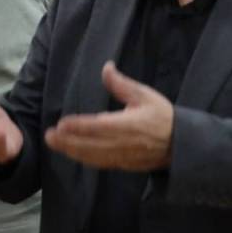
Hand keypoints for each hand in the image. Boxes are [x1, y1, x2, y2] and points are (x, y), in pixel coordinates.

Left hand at [45, 61, 172, 170]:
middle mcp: (122, 144)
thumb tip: (106, 67)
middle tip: (49, 136)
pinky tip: (72, 154)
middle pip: (90, 145)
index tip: (62, 123)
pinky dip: (84, 159)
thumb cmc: (162, 116)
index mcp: (128, 125)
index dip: (79, 126)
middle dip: (67, 142)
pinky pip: (99, 163)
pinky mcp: (123, 165)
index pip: (98, 127)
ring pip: (92, 156)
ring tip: (55, 144)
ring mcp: (122, 157)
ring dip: (72, 151)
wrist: (182, 145)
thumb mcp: (144, 95)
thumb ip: (121, 84)